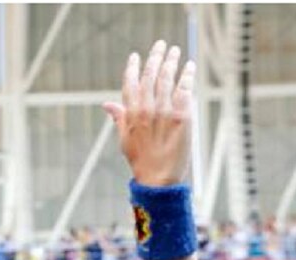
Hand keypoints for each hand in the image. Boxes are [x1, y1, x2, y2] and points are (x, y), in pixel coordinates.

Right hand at [103, 40, 195, 185]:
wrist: (158, 177)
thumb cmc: (140, 160)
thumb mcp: (124, 139)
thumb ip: (119, 117)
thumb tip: (106, 104)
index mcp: (130, 113)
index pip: (130, 83)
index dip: (132, 67)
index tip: (135, 56)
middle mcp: (146, 109)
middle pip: (150, 75)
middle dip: (155, 57)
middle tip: (160, 45)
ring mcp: (165, 111)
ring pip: (167, 78)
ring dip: (171, 61)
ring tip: (175, 51)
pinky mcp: (182, 115)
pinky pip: (185, 89)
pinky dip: (187, 75)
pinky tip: (189, 66)